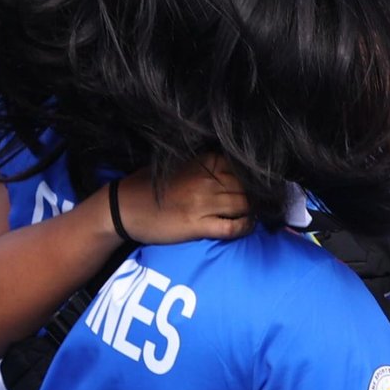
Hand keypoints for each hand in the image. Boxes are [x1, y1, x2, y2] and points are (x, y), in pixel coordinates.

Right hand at [114, 155, 252, 243]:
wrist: (123, 208)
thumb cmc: (149, 185)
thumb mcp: (178, 164)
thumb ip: (205, 164)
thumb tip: (233, 166)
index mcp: (202, 162)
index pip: (241, 165)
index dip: (254, 175)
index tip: (261, 181)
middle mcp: (205, 180)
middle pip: (247, 186)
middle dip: (259, 193)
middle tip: (266, 200)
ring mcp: (202, 203)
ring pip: (244, 204)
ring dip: (255, 210)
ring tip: (259, 213)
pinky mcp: (197, 225)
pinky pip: (232, 227)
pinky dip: (245, 227)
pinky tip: (248, 226)